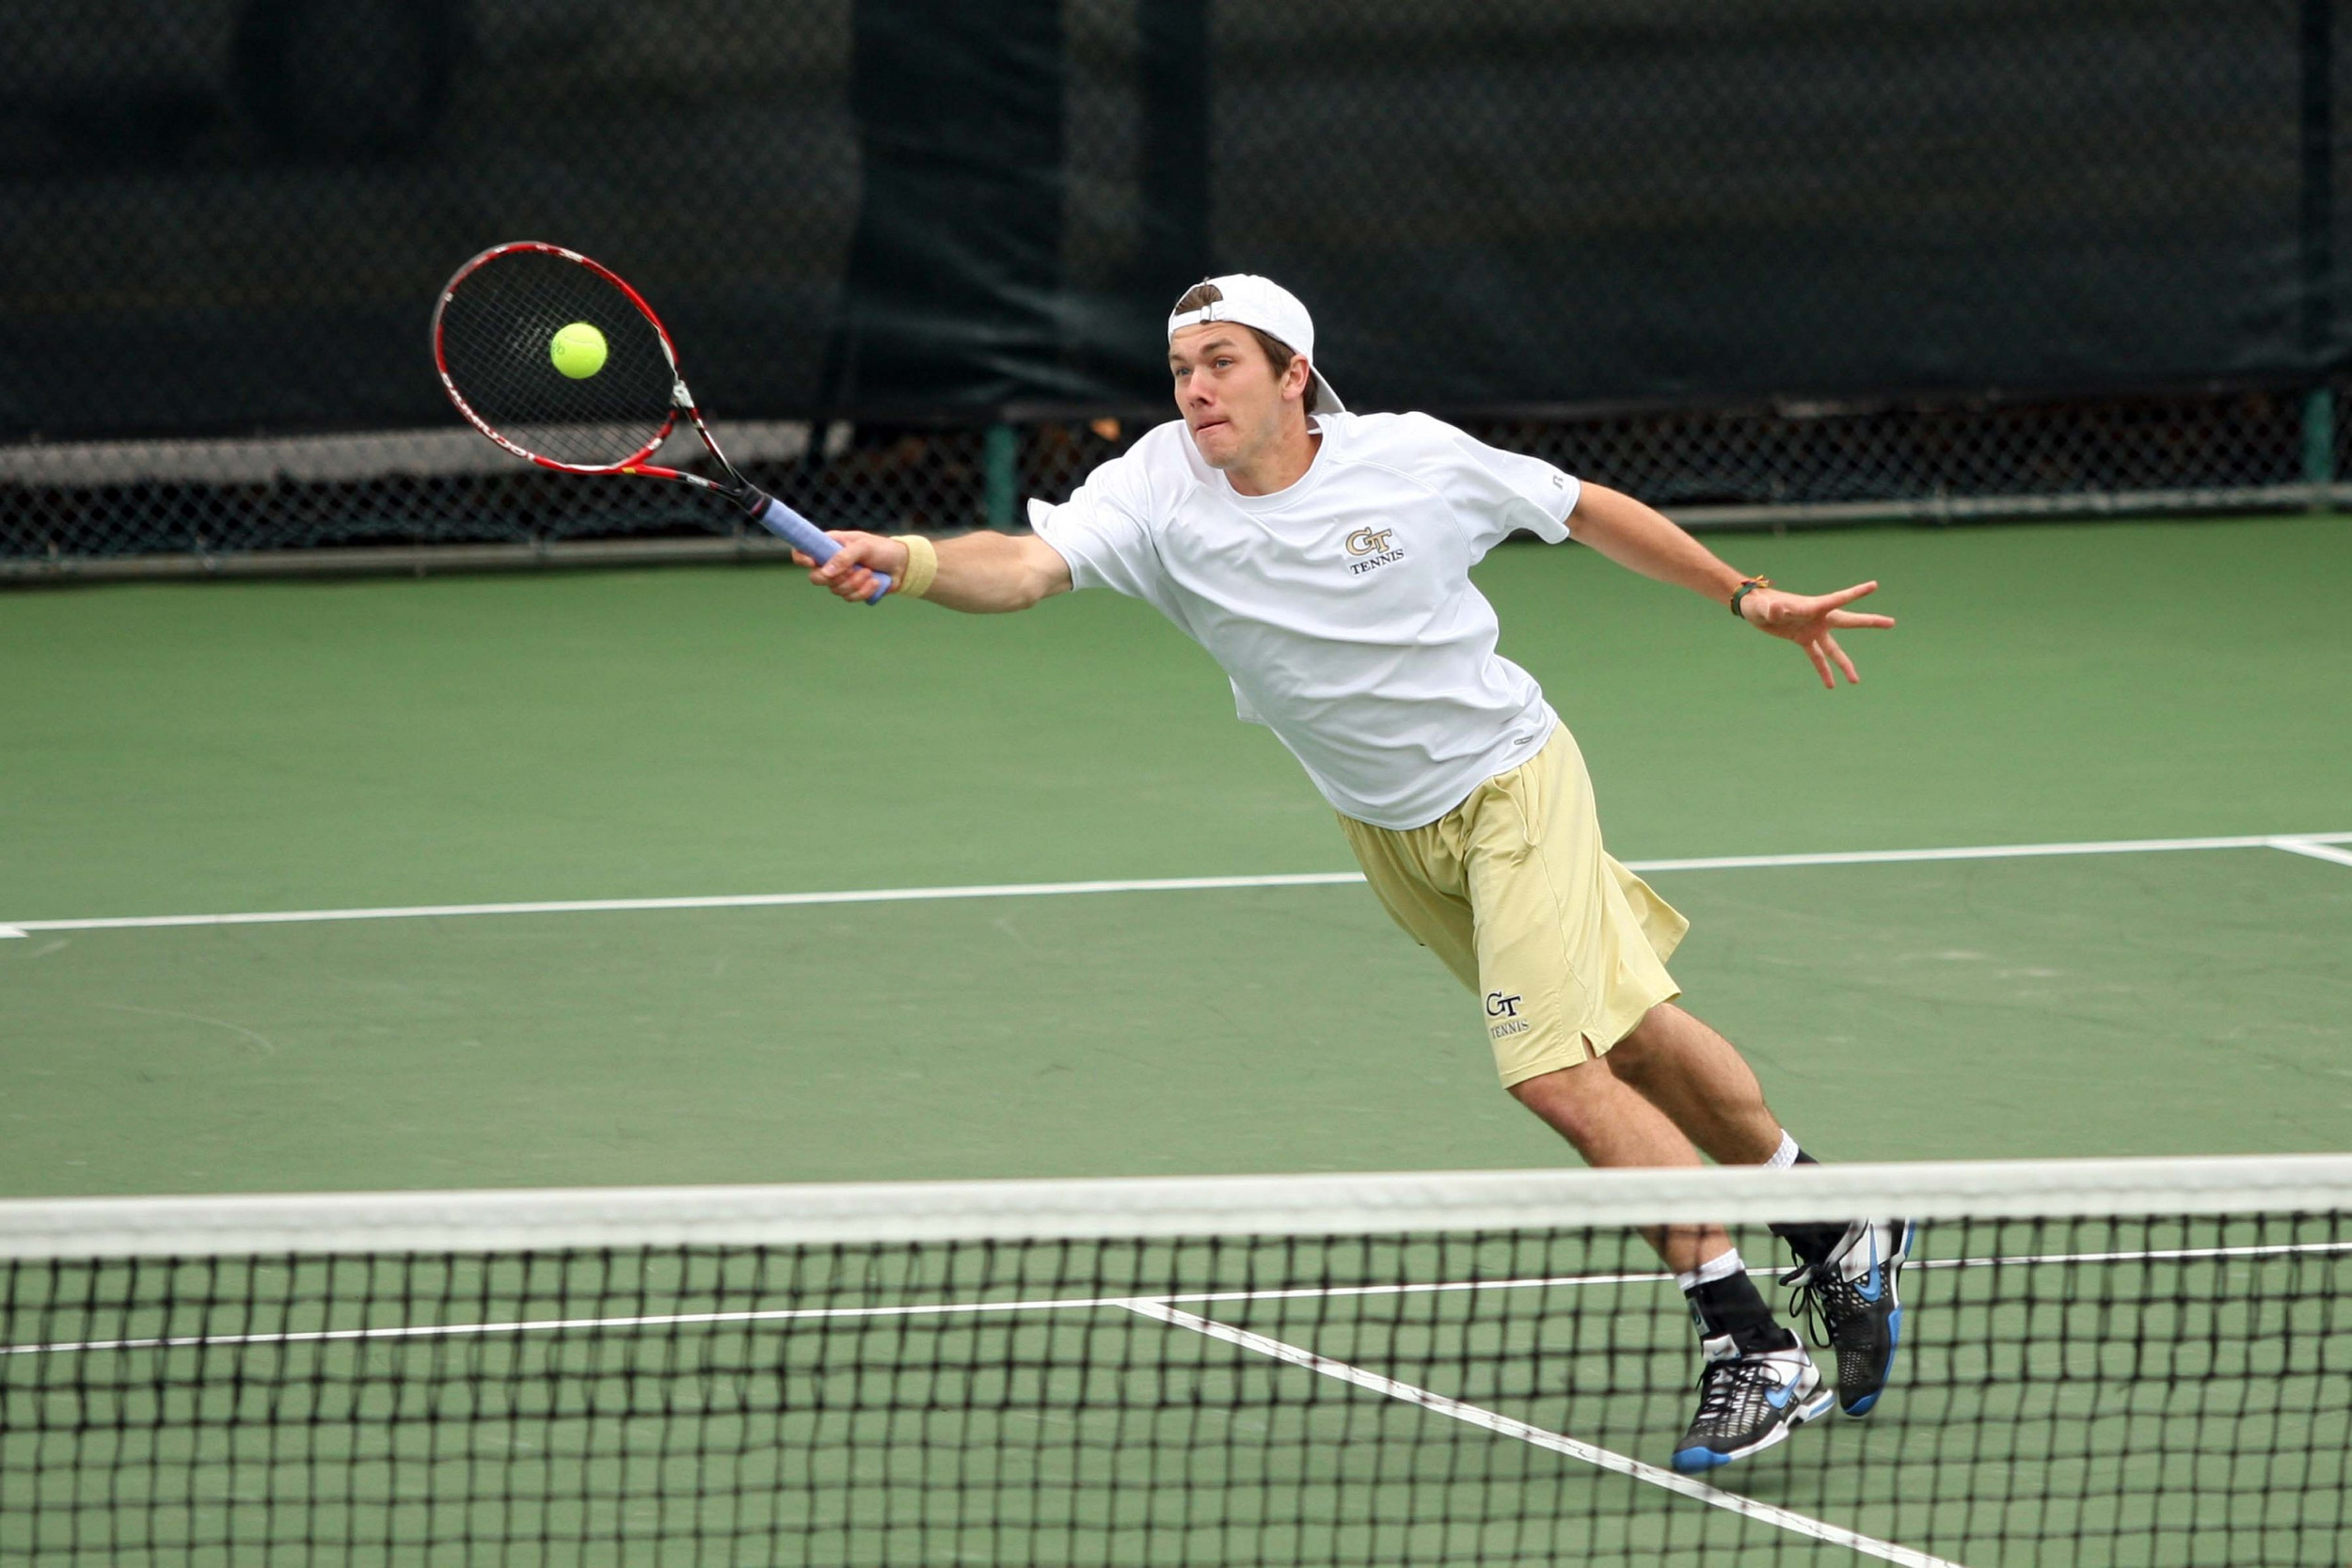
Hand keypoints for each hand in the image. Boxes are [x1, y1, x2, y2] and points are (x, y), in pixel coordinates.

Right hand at [793, 531, 907, 602]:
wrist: (902, 565)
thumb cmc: (882, 549)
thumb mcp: (864, 547)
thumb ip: (844, 557)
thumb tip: (826, 572)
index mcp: (829, 545)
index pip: (803, 551)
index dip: (801, 558)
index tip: (812, 563)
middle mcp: (831, 562)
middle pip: (816, 578)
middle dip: (836, 578)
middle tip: (853, 570)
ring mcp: (840, 578)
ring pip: (835, 590)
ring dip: (855, 583)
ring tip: (870, 572)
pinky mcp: (851, 591)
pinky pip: (849, 597)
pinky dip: (863, 591)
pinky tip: (875, 582)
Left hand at [1739, 580, 1894, 687]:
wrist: (1753, 609)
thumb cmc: (1759, 603)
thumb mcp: (1765, 607)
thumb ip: (1774, 609)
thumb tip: (1778, 610)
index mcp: (1813, 606)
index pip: (1839, 598)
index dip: (1856, 593)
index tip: (1875, 585)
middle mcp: (1818, 618)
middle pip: (1849, 621)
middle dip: (1870, 622)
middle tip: (1892, 623)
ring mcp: (1813, 629)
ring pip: (1834, 649)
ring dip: (1844, 664)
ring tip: (1856, 681)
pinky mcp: (1803, 639)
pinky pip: (1816, 657)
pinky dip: (1823, 671)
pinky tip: (1831, 686)